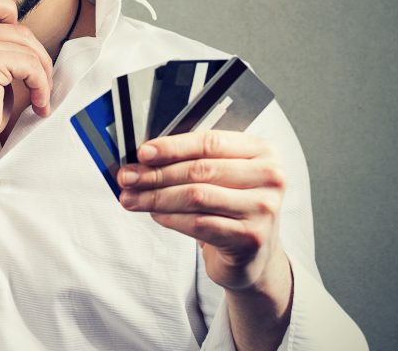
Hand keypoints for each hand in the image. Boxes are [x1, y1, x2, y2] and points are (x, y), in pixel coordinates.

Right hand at [0, 0, 52, 165]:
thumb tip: (31, 42)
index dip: (7, 11)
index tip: (18, 46)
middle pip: (19, 28)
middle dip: (38, 57)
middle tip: (41, 84)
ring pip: (28, 47)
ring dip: (43, 75)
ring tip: (41, 97)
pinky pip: (30, 66)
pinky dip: (42, 86)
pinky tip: (39, 104)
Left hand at [117, 130, 287, 292]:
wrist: (254, 254)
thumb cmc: (231, 205)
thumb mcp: (222, 175)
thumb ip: (193, 160)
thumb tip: (144, 156)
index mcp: (262, 150)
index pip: (210, 142)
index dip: (172, 146)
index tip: (142, 152)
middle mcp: (270, 177)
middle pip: (200, 170)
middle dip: (156, 173)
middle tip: (128, 177)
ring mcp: (263, 208)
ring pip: (196, 197)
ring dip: (156, 197)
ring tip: (132, 198)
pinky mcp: (251, 237)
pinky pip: (199, 224)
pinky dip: (171, 218)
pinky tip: (155, 214)